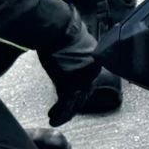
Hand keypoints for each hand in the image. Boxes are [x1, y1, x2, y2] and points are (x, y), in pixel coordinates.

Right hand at [39, 11, 100, 127]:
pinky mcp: (70, 84)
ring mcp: (82, 78)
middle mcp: (92, 71)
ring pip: (75, 101)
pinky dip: (59, 112)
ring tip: (55, 120)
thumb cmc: (62, 29)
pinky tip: (52, 117)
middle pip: (84, 93)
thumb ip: (76, 52)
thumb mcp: (75, 41)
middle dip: (74, 105)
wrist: (57, 28)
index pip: (89, 80)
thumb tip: (70, 53)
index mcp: (96, 59)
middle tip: (64, 113)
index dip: (80, 91)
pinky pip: (65, 103)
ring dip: (65, 113)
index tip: (73, 97)